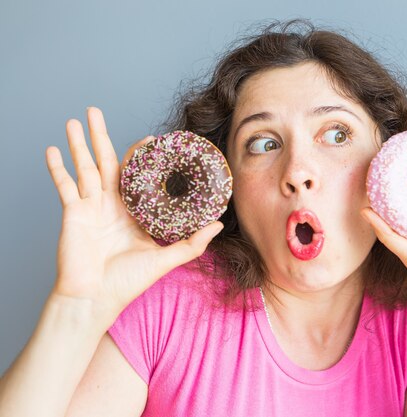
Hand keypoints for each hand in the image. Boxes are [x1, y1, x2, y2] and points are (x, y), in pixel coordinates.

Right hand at [45, 107, 222, 327]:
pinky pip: (63, 186)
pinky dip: (56, 168)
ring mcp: (90, 206)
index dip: (142, 156)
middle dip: (101, 136)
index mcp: (133, 210)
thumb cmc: (128, 282)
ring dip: (79, 143)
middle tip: (96, 112)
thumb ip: (193, 243)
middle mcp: (111, 204)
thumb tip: (218, 224)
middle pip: (106, 161)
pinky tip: (52, 149)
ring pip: (84, 166)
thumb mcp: (166, 258)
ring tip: (75, 120)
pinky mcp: (73, 213)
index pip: (137, 174)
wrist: (97, 299)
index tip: (152, 140)